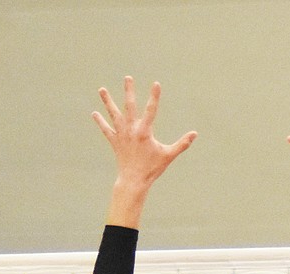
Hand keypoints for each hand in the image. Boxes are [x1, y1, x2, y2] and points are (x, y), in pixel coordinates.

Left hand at [92, 77, 196, 192]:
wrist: (134, 180)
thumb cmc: (152, 168)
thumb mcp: (169, 155)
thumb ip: (182, 144)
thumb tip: (195, 134)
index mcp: (145, 132)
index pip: (151, 110)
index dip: (154, 96)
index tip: (156, 83)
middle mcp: (131, 130)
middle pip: (129, 106)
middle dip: (129, 91)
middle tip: (128, 77)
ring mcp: (121, 135)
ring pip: (113, 114)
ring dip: (107, 101)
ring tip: (101, 89)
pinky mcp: (114, 141)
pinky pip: (106, 129)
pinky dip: (100, 122)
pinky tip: (94, 113)